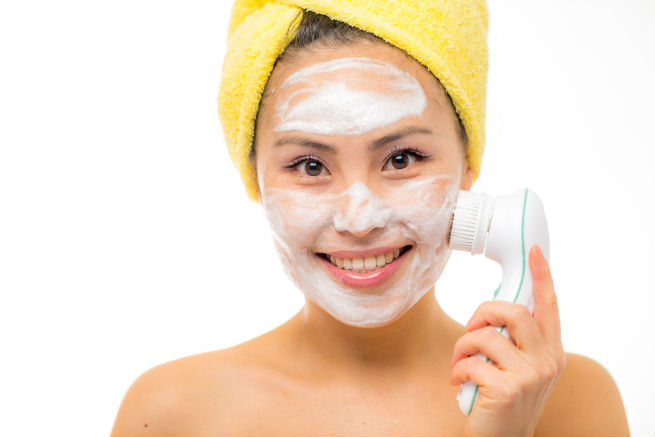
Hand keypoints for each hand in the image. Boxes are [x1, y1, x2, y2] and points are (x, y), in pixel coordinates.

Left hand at [449, 245, 566, 435]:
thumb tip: (495, 310)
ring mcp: (530, 375)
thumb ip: (517, 342)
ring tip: (460, 362)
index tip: (533, 252)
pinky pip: (470, 361)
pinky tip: (459, 383)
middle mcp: (547, 361)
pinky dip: (456, 370)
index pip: (549, 306)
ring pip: (485, 334)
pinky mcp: (507, 388)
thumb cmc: (505, 403)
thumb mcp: (521, 370)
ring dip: (463, 346)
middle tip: (471, 330)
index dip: (542, 276)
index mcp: (552, 353)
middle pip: (513, 311)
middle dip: (482, 313)